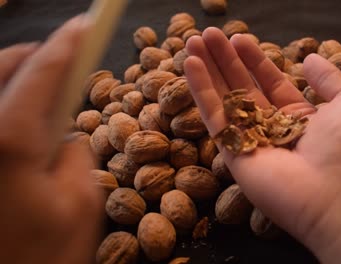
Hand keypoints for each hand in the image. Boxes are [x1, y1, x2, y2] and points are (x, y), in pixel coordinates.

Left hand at [0, 16, 100, 263]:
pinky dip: (7, 110)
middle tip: (64, 62)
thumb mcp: (82, 204)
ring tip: (45, 98)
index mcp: (7, 138)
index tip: (85, 23)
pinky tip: (23, 133)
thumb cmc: (41, 258)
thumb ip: (77, 153)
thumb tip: (64, 134)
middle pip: (2, 67)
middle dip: (35, 56)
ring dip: (17, 82)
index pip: (43, 70)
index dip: (69, 43)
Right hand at [185, 28, 340, 263]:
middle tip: (208, 34)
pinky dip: (202, 92)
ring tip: (193, 42)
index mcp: (299, 117)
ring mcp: (251, 142)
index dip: (254, 60)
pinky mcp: (233, 155)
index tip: (238, 38)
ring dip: (208, 71)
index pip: (270, 82)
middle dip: (225, 60)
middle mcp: (273, 128)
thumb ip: (328, 79)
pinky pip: (215, 118)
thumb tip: (309, 58)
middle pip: (243, 87)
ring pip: (225, 100)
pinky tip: (191, 65)